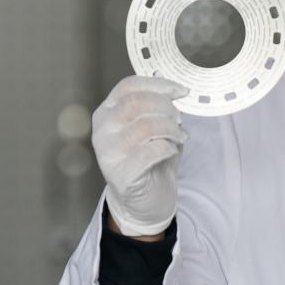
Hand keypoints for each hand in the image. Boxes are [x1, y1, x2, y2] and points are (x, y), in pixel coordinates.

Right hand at [91, 75, 189, 236]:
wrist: (145, 200)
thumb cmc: (150, 158)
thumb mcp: (156, 126)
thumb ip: (161, 106)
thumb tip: (174, 88)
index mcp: (107, 111)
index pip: (129, 86)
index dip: (159, 84)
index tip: (181, 91)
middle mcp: (102, 129)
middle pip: (136, 103)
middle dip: (166, 107)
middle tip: (180, 119)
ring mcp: (107, 152)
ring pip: (144, 126)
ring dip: (170, 128)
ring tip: (180, 136)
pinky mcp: (120, 174)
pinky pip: (149, 152)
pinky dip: (167, 148)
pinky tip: (171, 150)